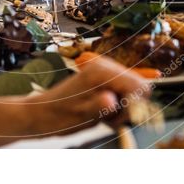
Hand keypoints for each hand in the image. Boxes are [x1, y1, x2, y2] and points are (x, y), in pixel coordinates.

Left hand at [24, 55, 149, 136]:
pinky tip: (102, 112)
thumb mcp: (80, 116)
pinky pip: (124, 95)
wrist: (43, 113)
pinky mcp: (105, 79)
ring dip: (122, 109)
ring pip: (133, 94)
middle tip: (108, 117)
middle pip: (140, 90)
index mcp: (102, 72)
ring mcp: (106, 72)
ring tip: (102, 116)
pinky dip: (117, 108)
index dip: (135, 105)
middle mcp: (107, 66)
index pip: (141, 86)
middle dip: (129, 108)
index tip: (118, 115)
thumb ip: (99, 106)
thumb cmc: (59, 116)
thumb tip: (112, 99)